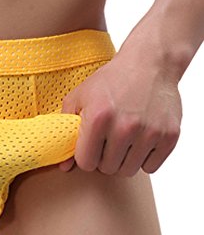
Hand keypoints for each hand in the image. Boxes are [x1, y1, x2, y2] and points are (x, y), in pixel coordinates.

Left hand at [58, 53, 181, 176]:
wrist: (149, 64)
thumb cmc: (110, 81)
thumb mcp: (79, 97)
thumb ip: (66, 130)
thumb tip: (64, 167)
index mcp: (98, 118)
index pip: (86, 162)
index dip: (85, 156)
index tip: (89, 146)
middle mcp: (125, 127)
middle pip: (107, 168)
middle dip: (104, 158)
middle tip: (107, 140)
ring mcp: (149, 132)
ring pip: (128, 170)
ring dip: (123, 160)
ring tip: (122, 140)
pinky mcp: (169, 136)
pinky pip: (150, 167)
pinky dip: (144, 158)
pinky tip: (139, 140)